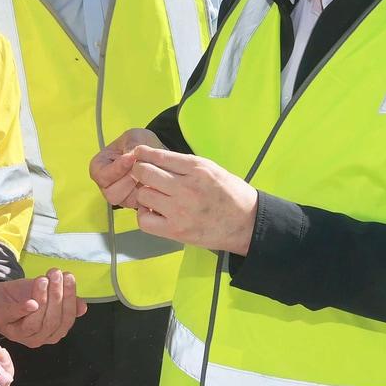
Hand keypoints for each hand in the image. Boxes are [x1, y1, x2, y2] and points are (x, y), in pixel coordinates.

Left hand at [0, 271, 86, 347]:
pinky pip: (14, 319)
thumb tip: (83, 306)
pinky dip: (23, 311)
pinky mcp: (0, 323)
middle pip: (52, 322)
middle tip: (56, 274)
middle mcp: (36, 338)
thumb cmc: (22, 298)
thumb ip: (64, 301)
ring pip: (36, 324)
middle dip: (57, 297)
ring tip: (43, 279)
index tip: (69, 277)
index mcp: (50, 333)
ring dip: (42, 300)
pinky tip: (31, 302)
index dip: (70, 299)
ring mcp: (17, 333)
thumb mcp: (46, 297)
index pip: (66, 320)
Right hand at [90, 129, 164, 208]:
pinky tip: (156, 184)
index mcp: (99, 167)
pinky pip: (141, 205)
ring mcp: (121, 196)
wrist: (155, 153)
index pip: (101, 175)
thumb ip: (130, 146)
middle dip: (129, 181)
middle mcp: (107, 185)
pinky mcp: (136, 203)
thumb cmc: (139, 142)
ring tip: (150, 175)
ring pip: (127, 201)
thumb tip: (131, 158)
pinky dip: (150, 195)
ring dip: (140, 188)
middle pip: (112, 194)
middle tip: (142, 169)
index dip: (117, 169)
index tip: (131, 158)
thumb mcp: (134, 136)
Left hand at [129, 146, 257, 254]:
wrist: (247, 223)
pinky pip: (144, 220)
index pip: (159, 155)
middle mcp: (187, 188)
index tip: (139, 154)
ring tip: (154, 195)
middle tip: (145, 175)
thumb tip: (153, 158)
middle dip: (140, 171)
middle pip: (145, 172)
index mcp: (197, 169)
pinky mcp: (176, 231)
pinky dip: (145, 214)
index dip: (143, 154)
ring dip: (144, 193)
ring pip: (142, 194)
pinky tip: (154, 211)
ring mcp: (180, 211)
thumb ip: (183, 164)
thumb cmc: (230, 193)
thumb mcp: (211, 168)